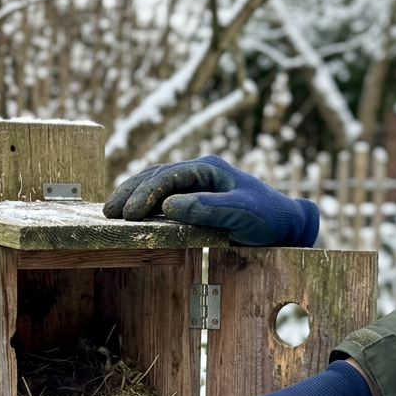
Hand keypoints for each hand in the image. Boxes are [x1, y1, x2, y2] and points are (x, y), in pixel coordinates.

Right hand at [103, 155, 319, 246]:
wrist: (285, 226)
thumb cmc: (268, 217)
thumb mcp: (242, 213)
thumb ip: (208, 208)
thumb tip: (169, 206)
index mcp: (209, 169)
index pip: (169, 176)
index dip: (147, 193)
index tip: (132, 214)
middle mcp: (199, 173)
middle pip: (155, 176)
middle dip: (131, 192)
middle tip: (110, 212)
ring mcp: (195, 185)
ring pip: (155, 185)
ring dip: (133, 197)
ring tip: (111, 212)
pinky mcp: (194, 200)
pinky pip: (162, 198)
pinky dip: (144, 204)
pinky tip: (130, 214)